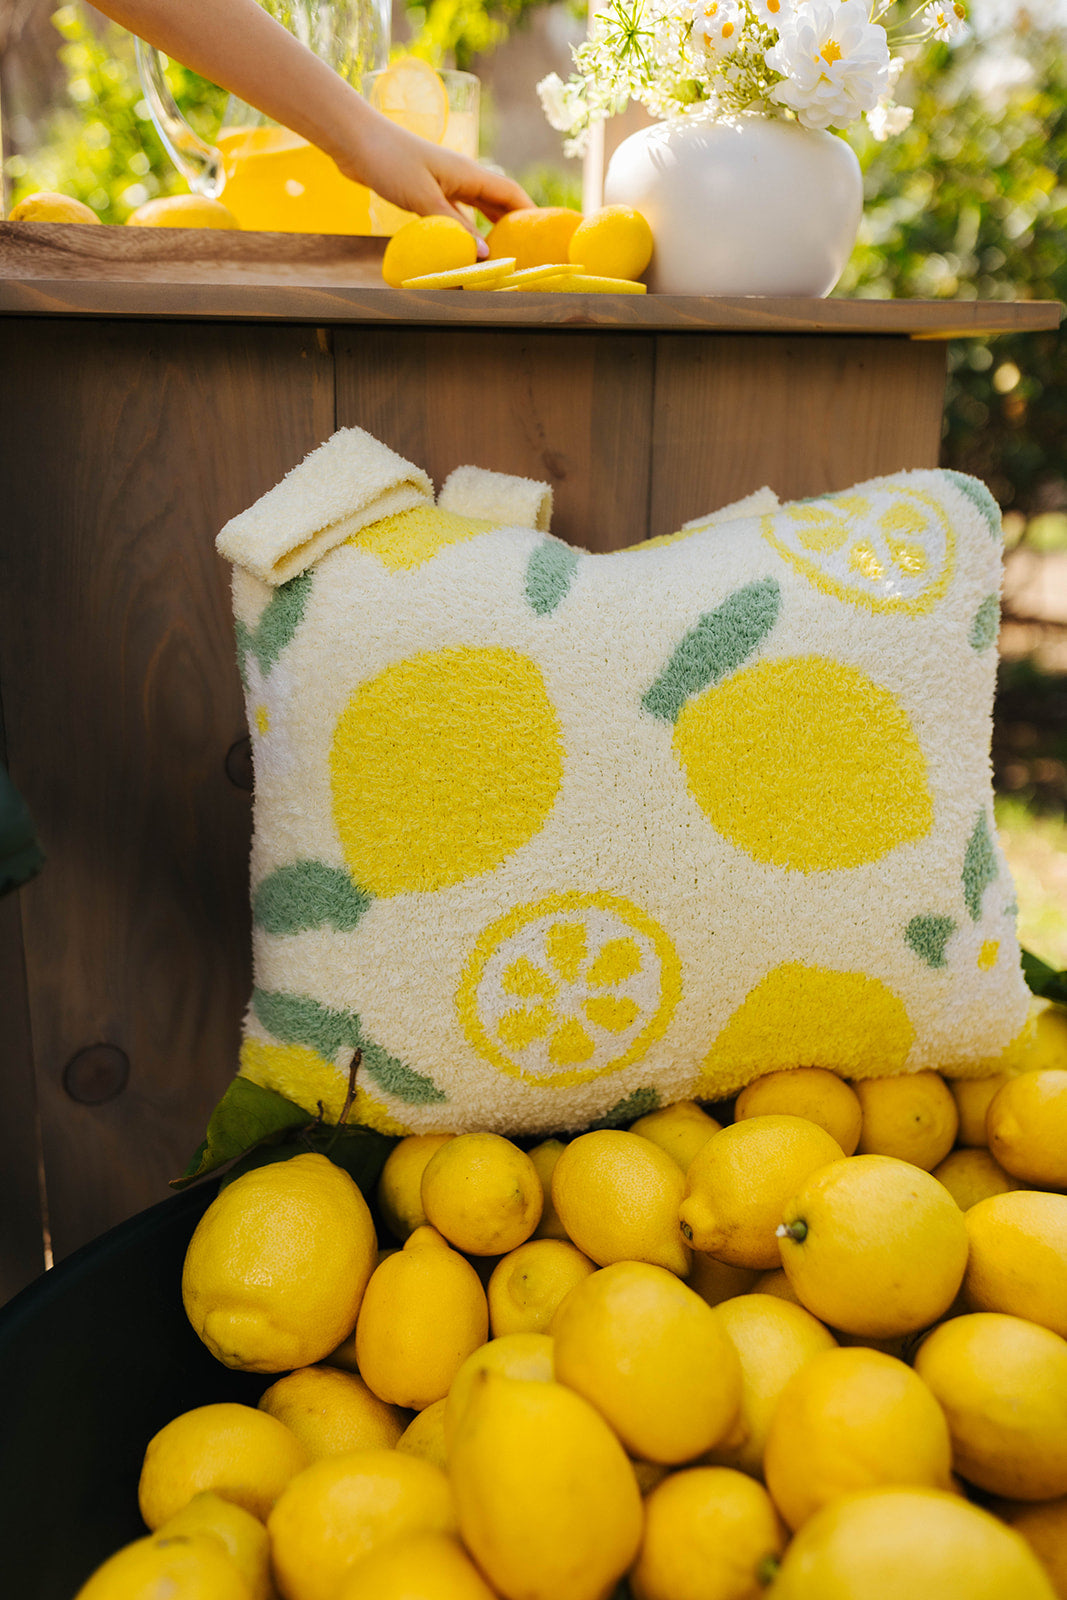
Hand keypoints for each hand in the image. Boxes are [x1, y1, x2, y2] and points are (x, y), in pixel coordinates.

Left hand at [337, 111, 533, 247]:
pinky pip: (455, 216)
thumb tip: (484, 255)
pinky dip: (464, 233)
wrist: (355, 141)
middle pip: (498, 204)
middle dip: (513, 229)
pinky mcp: (427, 192)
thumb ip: (454, 226)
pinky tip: (464, 247)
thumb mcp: (424, 198)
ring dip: (488, 233)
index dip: (530, 216)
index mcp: (469, 173)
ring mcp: (445, 185)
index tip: (543, 239)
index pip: (512, 195)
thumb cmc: (389, 162)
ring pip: (477, 212)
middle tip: (523, 256)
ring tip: (497, 258)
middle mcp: (462, 178)